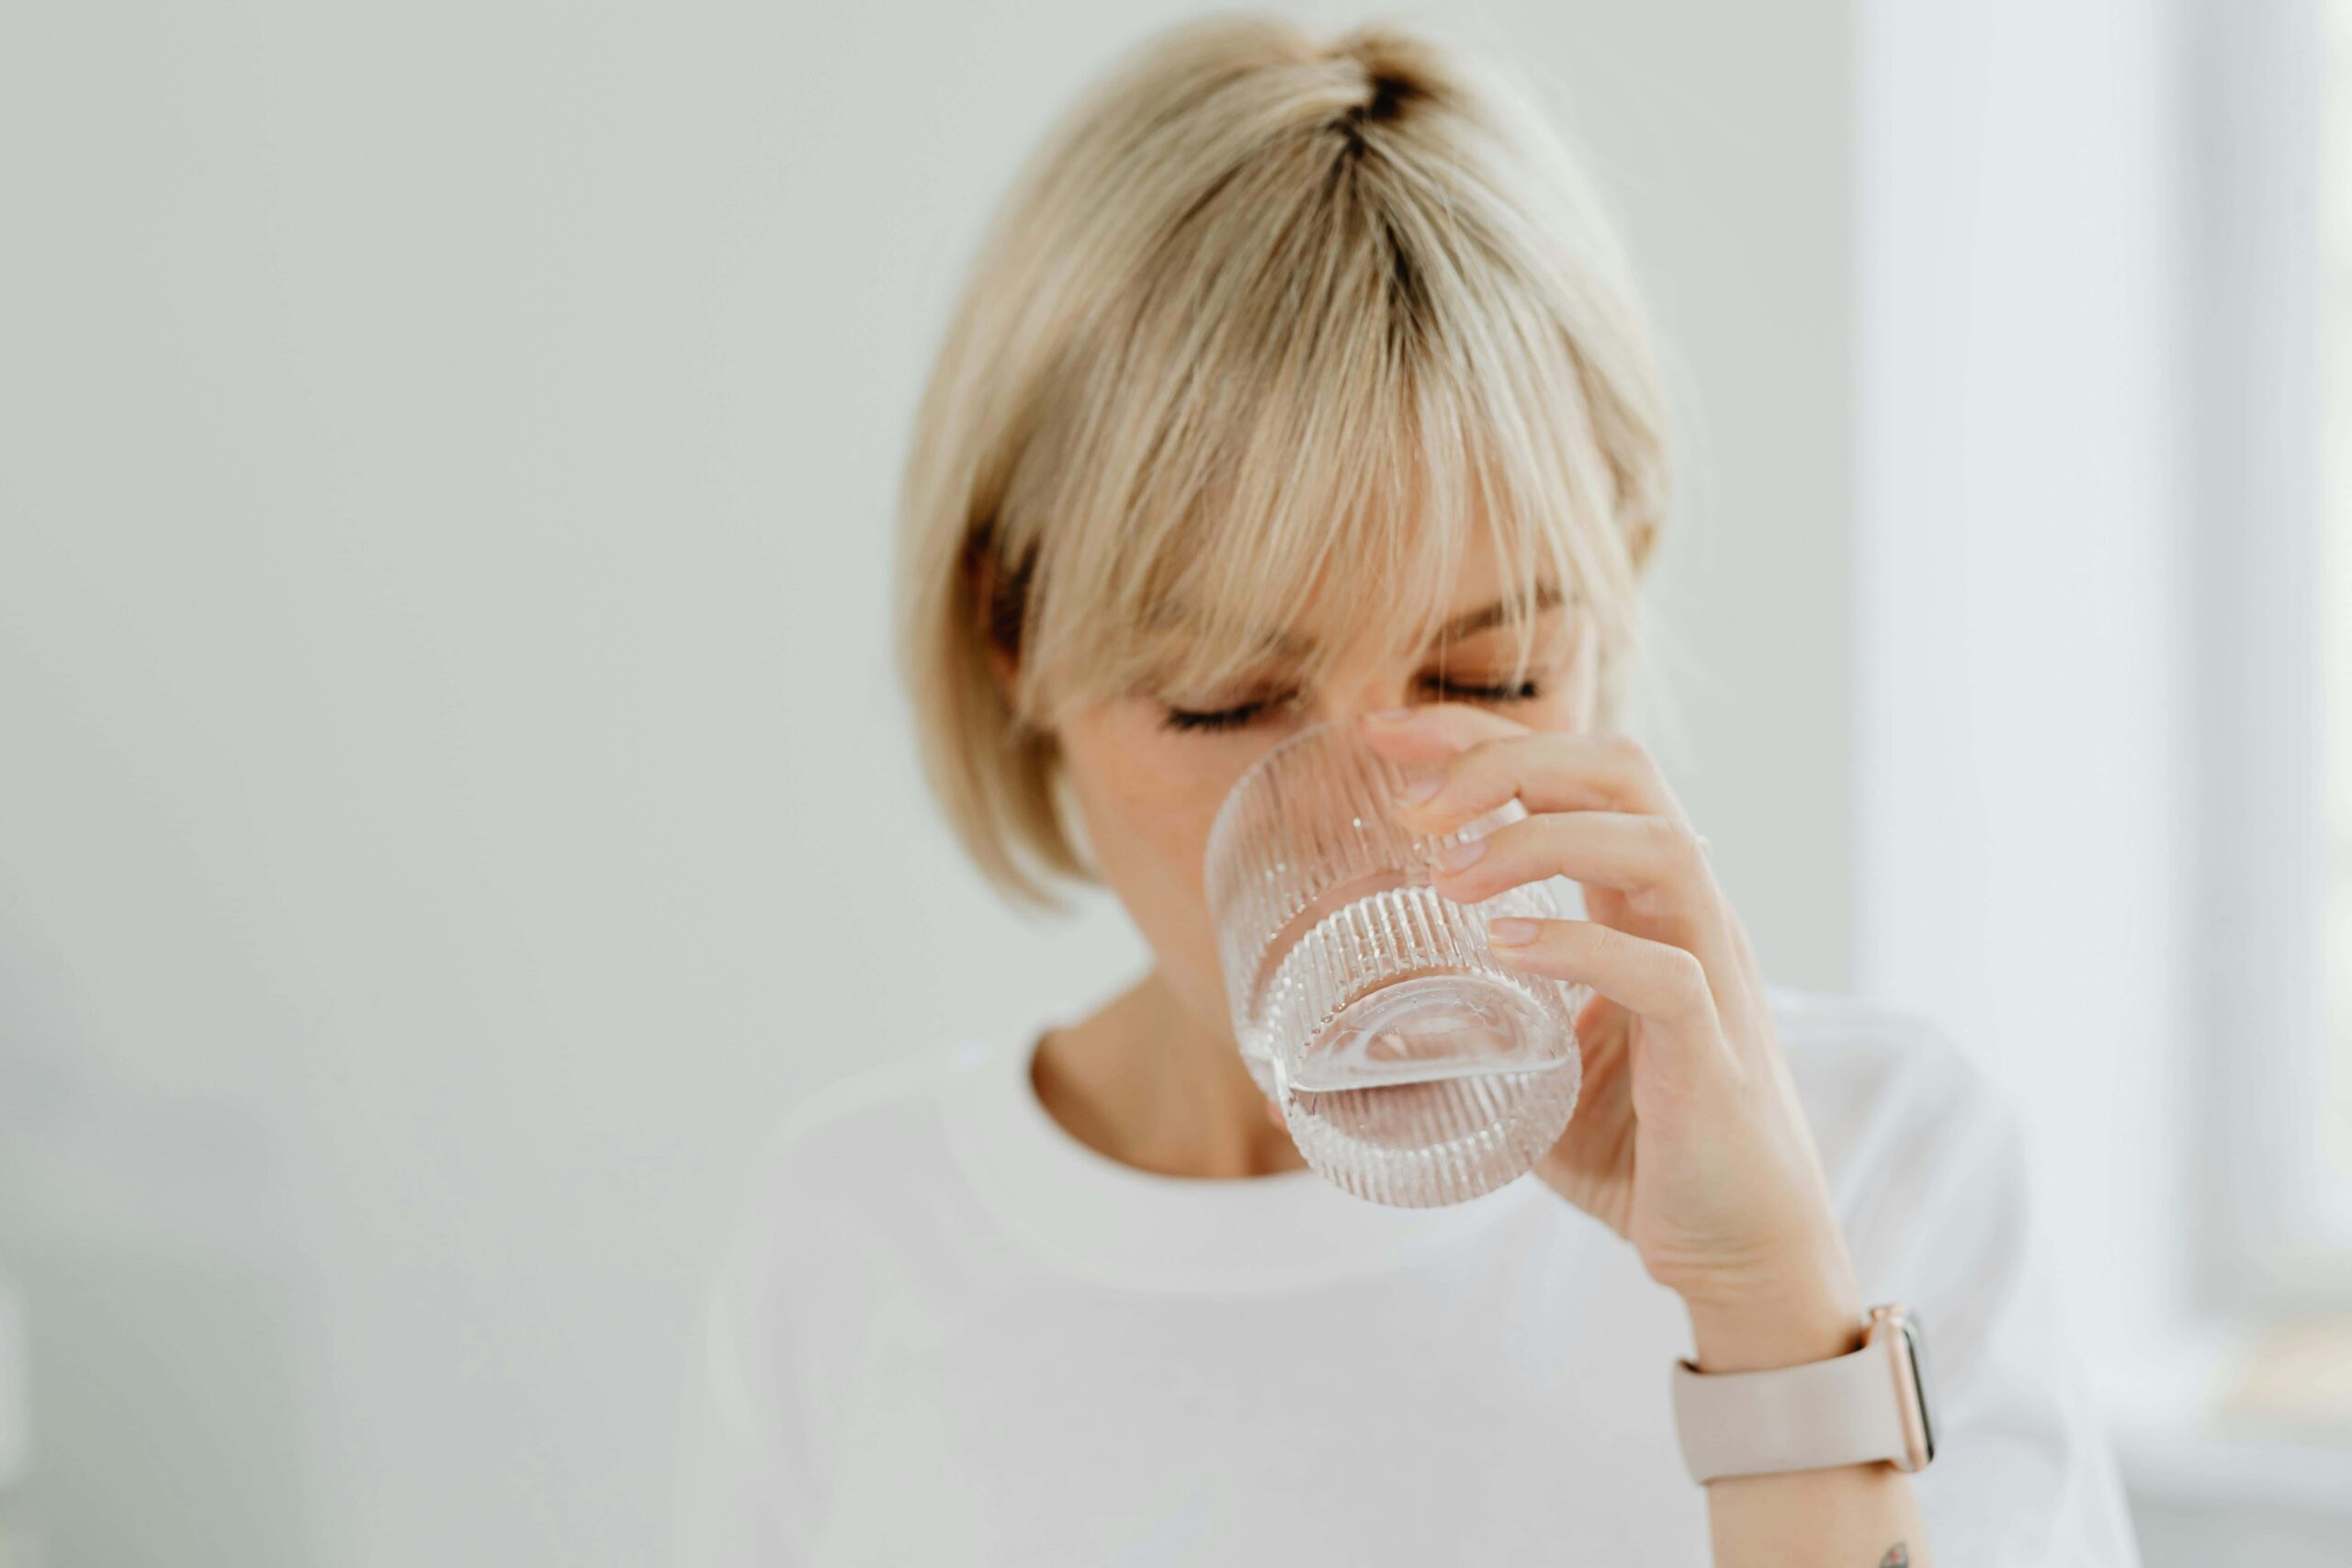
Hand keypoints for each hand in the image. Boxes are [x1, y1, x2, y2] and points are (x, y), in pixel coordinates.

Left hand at [1358, 704, 1865, 1371]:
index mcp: (1644, 904)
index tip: (1382, 731)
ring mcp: (1712, 977)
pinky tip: (1506, 946)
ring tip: (1446, 874)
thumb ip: (1457, 1044)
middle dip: (1509, 759)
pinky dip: (1580, 945)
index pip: (1575, 774)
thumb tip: (1323, 1061)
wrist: (1742, 1255)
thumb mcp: (1531, 1075)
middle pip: (1623, 773)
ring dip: (1540, 841)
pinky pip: (1665, 972)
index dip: (1481, 736)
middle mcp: (1686, 919)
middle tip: (1408, 797)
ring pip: (1658, 847)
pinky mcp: (1715, 1054)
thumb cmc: (1641, 1154)